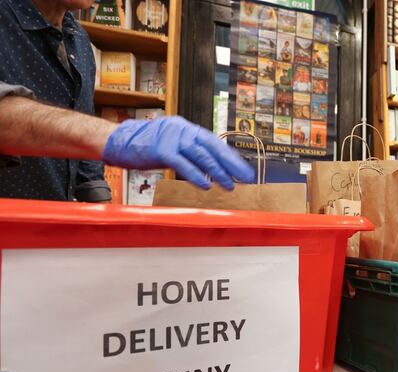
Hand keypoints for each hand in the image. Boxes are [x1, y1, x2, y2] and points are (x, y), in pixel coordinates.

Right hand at [103, 117, 255, 189]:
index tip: (244, 170)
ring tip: (229, 185)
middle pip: (213, 148)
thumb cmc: (146, 146)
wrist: (118, 141)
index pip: (215, 143)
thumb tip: (214, 167)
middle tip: (246, 178)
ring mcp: (172, 138)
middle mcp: (183, 129)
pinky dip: (195, 175)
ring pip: (201, 155)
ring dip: (217, 172)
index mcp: (188, 128)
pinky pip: (183, 164)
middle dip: (231, 164)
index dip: (231, 157)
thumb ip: (192, 153)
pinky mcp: (160, 149)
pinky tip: (205, 185)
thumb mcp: (174, 145)